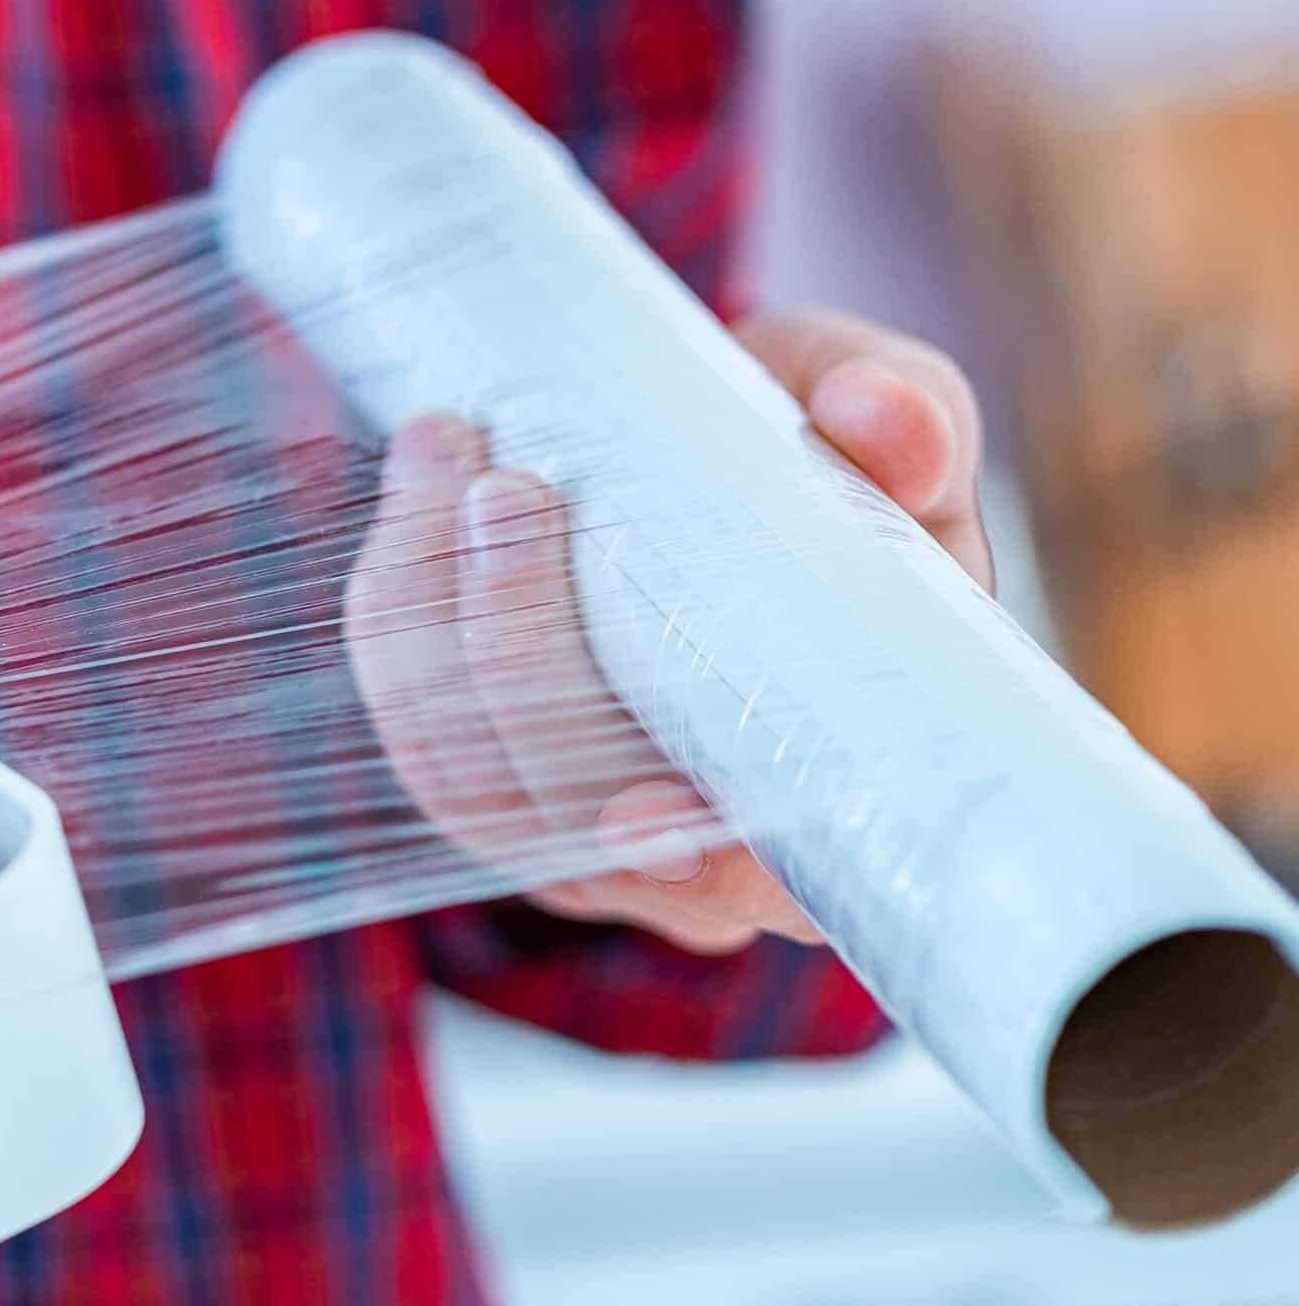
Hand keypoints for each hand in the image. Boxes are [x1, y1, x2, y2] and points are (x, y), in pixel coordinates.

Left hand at [345, 310, 990, 954]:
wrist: (727, 468)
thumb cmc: (844, 480)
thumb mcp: (895, 443)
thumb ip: (910, 428)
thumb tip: (880, 413)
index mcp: (836, 806)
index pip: (775, 892)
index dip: (703, 875)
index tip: (640, 809)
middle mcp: (693, 852)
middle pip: (571, 818)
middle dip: (518, 650)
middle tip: (513, 491)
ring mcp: (573, 828)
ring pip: (469, 778)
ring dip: (431, 611)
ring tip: (446, 452)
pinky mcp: (483, 776)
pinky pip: (414, 726)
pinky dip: (395, 609)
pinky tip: (416, 491)